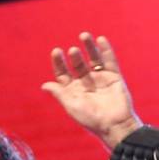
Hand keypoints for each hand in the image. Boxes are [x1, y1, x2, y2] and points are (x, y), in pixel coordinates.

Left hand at [41, 32, 140, 149]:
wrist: (114, 124)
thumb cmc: (91, 119)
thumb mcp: (71, 105)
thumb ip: (59, 93)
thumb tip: (44, 85)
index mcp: (73, 90)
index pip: (63, 73)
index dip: (59, 62)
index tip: (56, 52)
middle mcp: (86, 82)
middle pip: (78, 64)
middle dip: (75, 56)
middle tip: (72, 51)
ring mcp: (100, 78)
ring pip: (93, 59)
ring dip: (89, 47)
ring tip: (84, 35)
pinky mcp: (114, 77)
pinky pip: (109, 61)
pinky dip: (106, 50)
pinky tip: (101, 39)